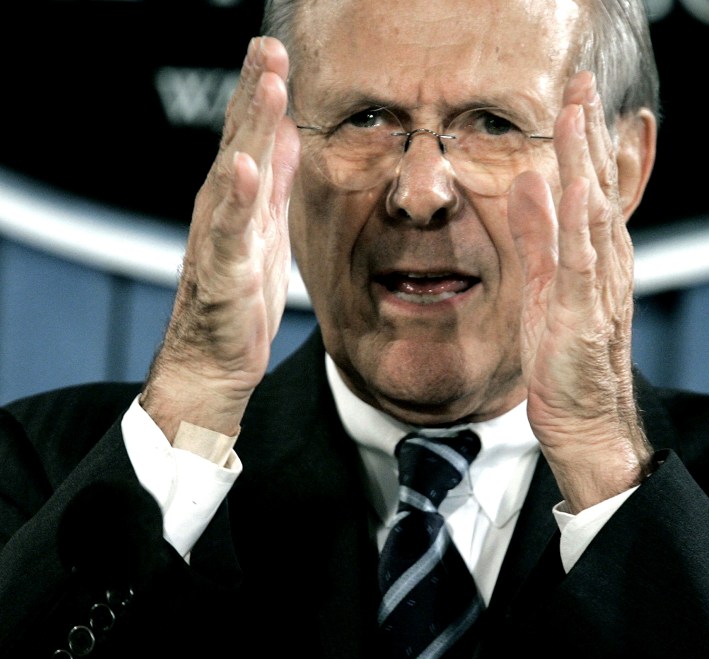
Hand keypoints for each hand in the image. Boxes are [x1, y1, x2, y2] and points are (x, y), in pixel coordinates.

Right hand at [141, 37, 299, 440]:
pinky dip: (238, 199)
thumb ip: (278, 182)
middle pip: (241, 138)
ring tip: (267, 87)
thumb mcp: (269, 228)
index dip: (262, 90)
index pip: (251, 133)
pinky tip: (246, 168)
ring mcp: (220, 235)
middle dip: (255, 90)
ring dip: (251, 129)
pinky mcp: (224, 270)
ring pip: (236, 172)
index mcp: (240, 196)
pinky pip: (230, 230)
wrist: (215, 361)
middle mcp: (223, 207)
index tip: (276, 48)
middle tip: (268, 46)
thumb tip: (291, 133)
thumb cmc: (242, 295)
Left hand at [508, 71, 653, 512]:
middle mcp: (605, 263)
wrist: (584, 420)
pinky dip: (582, 221)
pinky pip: (583, 261)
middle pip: (599, 187)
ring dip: (585, 161)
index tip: (573, 94)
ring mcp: (599, 288)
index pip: (590, 186)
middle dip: (588, 133)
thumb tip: (527, 182)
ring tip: (577, 113)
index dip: (582, 140)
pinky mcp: (584, 314)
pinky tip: (577, 186)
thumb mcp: (542, 282)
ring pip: (594, 213)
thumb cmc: (564, 358)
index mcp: (593, 255)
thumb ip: (537, 233)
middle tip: (581, 81)